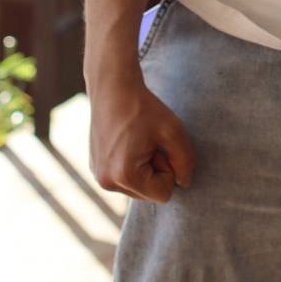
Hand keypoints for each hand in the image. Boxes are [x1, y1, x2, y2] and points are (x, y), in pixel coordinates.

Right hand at [88, 74, 196, 202]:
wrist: (112, 87)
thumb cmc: (143, 107)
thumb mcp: (174, 131)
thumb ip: (185, 161)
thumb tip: (184, 183)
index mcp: (124, 176)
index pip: (163, 194)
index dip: (169, 169)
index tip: (160, 146)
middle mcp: (106, 182)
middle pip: (148, 193)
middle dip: (155, 169)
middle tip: (148, 141)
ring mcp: (98, 177)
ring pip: (137, 187)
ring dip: (143, 167)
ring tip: (137, 140)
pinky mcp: (95, 169)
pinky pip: (123, 178)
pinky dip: (130, 164)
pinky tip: (126, 141)